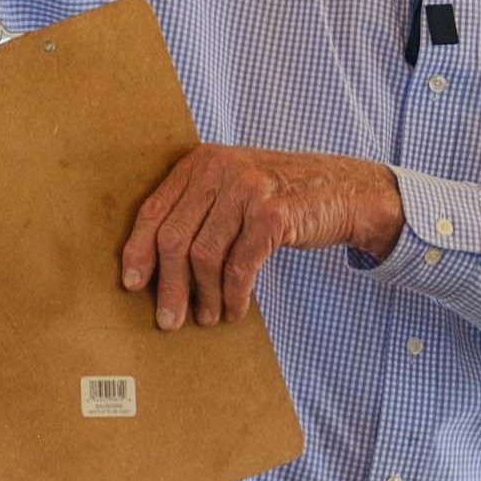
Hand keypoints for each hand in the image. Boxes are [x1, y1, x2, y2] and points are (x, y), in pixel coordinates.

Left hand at [120, 146, 403, 329]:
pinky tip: (234, 309)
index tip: (132, 284)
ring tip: (206, 318)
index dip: (139, 250)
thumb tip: (155, 266)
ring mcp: (248, 189)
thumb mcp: (236, 188)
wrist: (347, 192)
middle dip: (168, 286)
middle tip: (168, 319)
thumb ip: (200, 209)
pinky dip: (233, 295)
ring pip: (204, 257)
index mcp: (202, 161)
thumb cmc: (285, 197)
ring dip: (204, 296)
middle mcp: (221, 168)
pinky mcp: (272, 214)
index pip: (154, 209)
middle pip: (175, 238)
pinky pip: (239, 267)